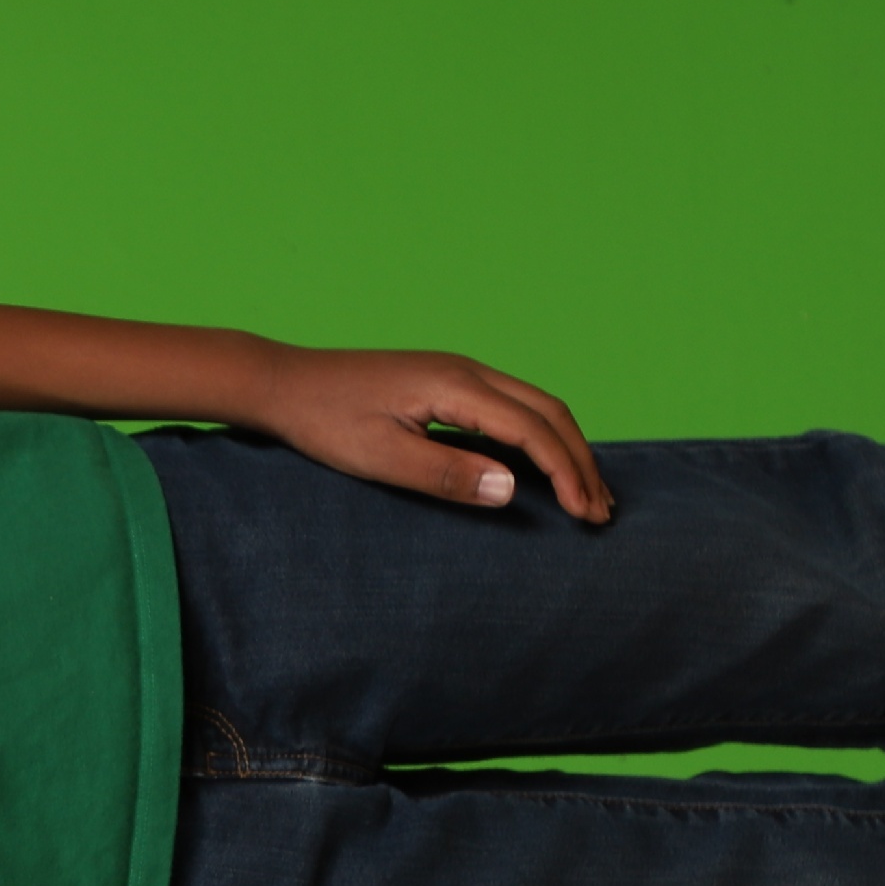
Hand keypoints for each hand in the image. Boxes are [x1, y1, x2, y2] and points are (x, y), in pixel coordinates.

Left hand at [248, 346, 612, 522]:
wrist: (283, 384)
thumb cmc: (325, 422)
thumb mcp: (382, 458)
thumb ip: (447, 475)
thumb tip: (514, 488)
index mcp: (455, 385)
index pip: (533, 429)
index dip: (566, 473)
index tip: (587, 515)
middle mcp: (466, 370)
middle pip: (548, 411)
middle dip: (580, 460)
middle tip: (601, 511)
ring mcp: (457, 372)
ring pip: (534, 405)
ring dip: (565, 447)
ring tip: (586, 493)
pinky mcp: (446, 382)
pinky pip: (511, 406)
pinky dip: (538, 437)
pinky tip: (541, 467)